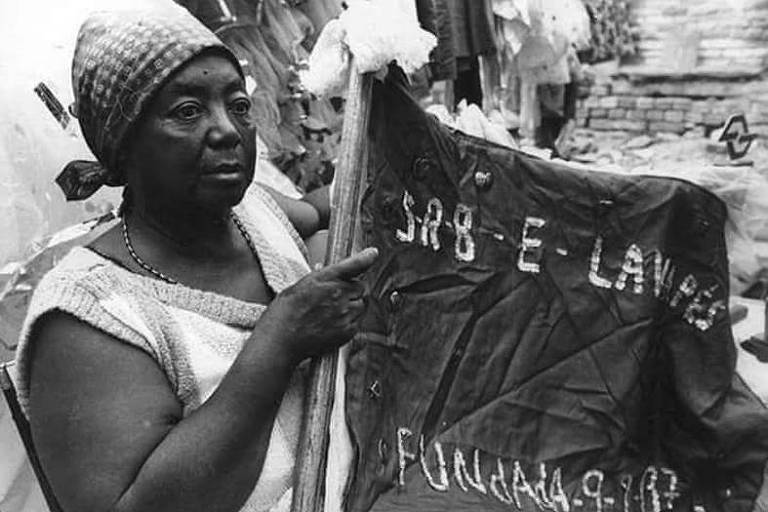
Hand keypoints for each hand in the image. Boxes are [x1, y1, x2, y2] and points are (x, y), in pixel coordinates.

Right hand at [259, 247, 378, 362]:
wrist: (280, 341)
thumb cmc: (283, 315)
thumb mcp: (296, 286)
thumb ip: (316, 279)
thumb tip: (322, 269)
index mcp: (324, 279)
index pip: (353, 264)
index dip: (366, 257)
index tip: (373, 253)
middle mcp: (337, 294)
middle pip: (361, 286)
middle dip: (354, 289)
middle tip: (340, 295)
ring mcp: (344, 313)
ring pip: (362, 304)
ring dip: (355, 305)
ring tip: (336, 311)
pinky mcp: (347, 331)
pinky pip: (359, 321)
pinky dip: (352, 321)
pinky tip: (336, 323)